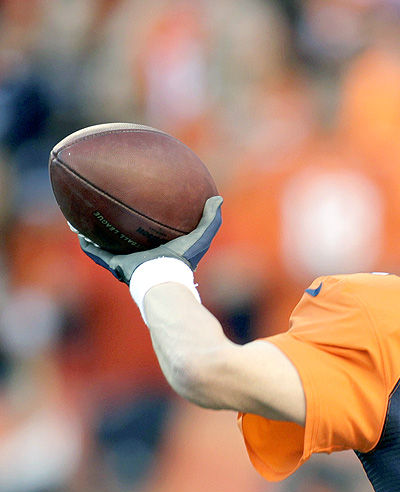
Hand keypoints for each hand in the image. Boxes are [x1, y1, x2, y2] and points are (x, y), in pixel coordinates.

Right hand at [79, 195, 222, 282]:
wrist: (164, 280)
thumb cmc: (182, 261)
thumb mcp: (201, 237)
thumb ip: (210, 219)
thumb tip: (218, 198)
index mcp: (158, 245)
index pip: (149, 227)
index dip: (143, 214)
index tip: (139, 197)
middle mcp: (140, 251)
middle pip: (124, 231)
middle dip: (116, 218)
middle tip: (109, 200)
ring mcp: (124, 258)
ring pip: (104, 239)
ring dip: (94, 227)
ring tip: (83, 210)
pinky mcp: (113, 263)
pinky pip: (94, 250)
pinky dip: (85, 239)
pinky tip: (75, 226)